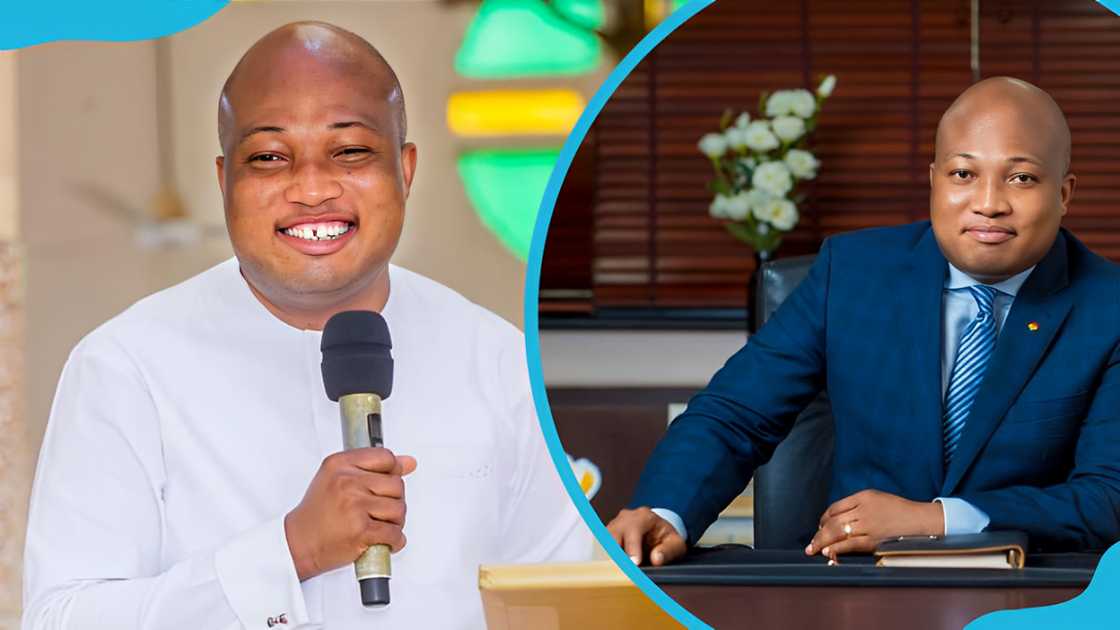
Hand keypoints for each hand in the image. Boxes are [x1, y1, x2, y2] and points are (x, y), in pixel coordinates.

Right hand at [284, 447, 416, 580]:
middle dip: (394, 501)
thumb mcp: (337, 478)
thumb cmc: (318, 513)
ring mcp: (354, 506)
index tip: (385, 485)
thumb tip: (409, 462)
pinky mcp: (360, 531)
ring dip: (395, 522)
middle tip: (380, 512)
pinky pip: (394, 533)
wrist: (298, 543)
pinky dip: (394, 540)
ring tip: (380, 526)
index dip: (392, 473)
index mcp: (340, 464)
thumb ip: (374, 467)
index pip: (385, 457)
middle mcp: (346, 482)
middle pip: (396, 485)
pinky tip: (383, 540)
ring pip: (399, 509)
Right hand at [606, 507, 686, 565]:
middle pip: (613, 534)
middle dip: (616, 554)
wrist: (657, 532)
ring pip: (603, 541)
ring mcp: (614, 526)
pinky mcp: (606, 536)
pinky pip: (600, 548)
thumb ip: (668, 551)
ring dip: (608, 558)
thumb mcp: (676, 544)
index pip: (633, 530)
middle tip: (622, 573)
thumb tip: (656, 559)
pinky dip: (604, 560)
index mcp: (643, 516)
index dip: (632, 548)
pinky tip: (610, 572)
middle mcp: (625, 518)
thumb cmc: (665, 538)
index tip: (634, 564)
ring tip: (616, 575)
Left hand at [806, 489, 943, 560]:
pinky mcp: (874, 540)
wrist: (921, 520)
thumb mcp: (876, 498)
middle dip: (819, 534)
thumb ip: (857, 505)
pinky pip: (850, 545)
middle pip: (832, 521)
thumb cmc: (899, 510)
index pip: (834, 508)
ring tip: (814, 550)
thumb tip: (836, 519)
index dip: (823, 519)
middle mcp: (863, 509)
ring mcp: (868, 525)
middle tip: (811, 543)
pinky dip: (837, 549)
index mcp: (863, 497)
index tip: (820, 527)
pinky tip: (828, 553)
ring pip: (838, 533)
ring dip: (823, 542)